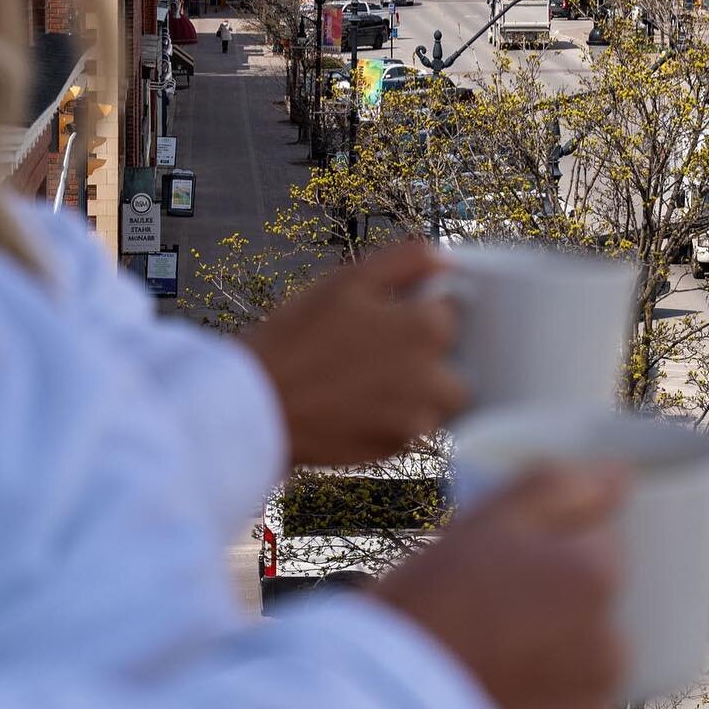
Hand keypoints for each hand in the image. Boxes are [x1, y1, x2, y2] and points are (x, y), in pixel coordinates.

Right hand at [244, 243, 464, 467]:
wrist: (252, 405)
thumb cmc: (296, 337)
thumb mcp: (349, 281)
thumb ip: (407, 261)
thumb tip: (446, 258)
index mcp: (426, 330)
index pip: (451, 314)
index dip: (421, 311)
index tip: (393, 315)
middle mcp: (431, 379)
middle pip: (456, 363)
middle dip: (430, 356)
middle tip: (383, 351)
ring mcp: (414, 420)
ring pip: (438, 401)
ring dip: (418, 390)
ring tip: (369, 380)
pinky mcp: (392, 450)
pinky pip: (412, 429)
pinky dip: (395, 418)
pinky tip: (358, 404)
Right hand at [378, 467, 624, 708]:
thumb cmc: (429, 602)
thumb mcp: (487, 520)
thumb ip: (563, 486)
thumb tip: (621, 475)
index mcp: (596, 578)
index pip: (600, 547)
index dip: (552, 550)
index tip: (506, 565)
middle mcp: (610, 648)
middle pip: (595, 613)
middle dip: (556, 609)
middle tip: (487, 614)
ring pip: (581, 670)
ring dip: (551, 664)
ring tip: (484, 662)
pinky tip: (490, 701)